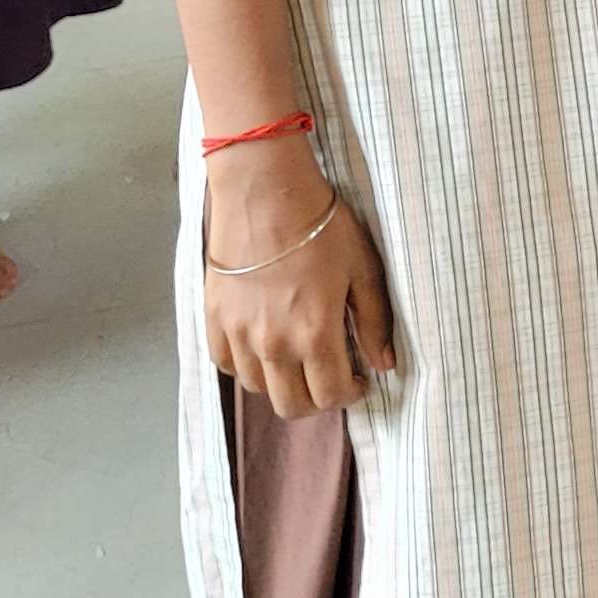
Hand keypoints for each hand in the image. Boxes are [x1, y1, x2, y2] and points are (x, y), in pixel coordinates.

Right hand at [202, 137, 393, 415]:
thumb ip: (374, 323)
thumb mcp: (363, 270)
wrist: (266, 192)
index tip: (358, 377)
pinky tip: (264, 344)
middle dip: (316, 399)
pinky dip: (246, 364)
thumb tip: (384, 364)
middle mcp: (273, 344)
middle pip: (290, 406)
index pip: (331, 397)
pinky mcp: (214, 319)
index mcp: (315, 334)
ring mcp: (238, 334)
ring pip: (257, 388)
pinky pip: (226, 364)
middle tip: (329, 374)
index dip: (350, 394)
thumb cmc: (322, 226)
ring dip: (282, 382)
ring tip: (297, 355)